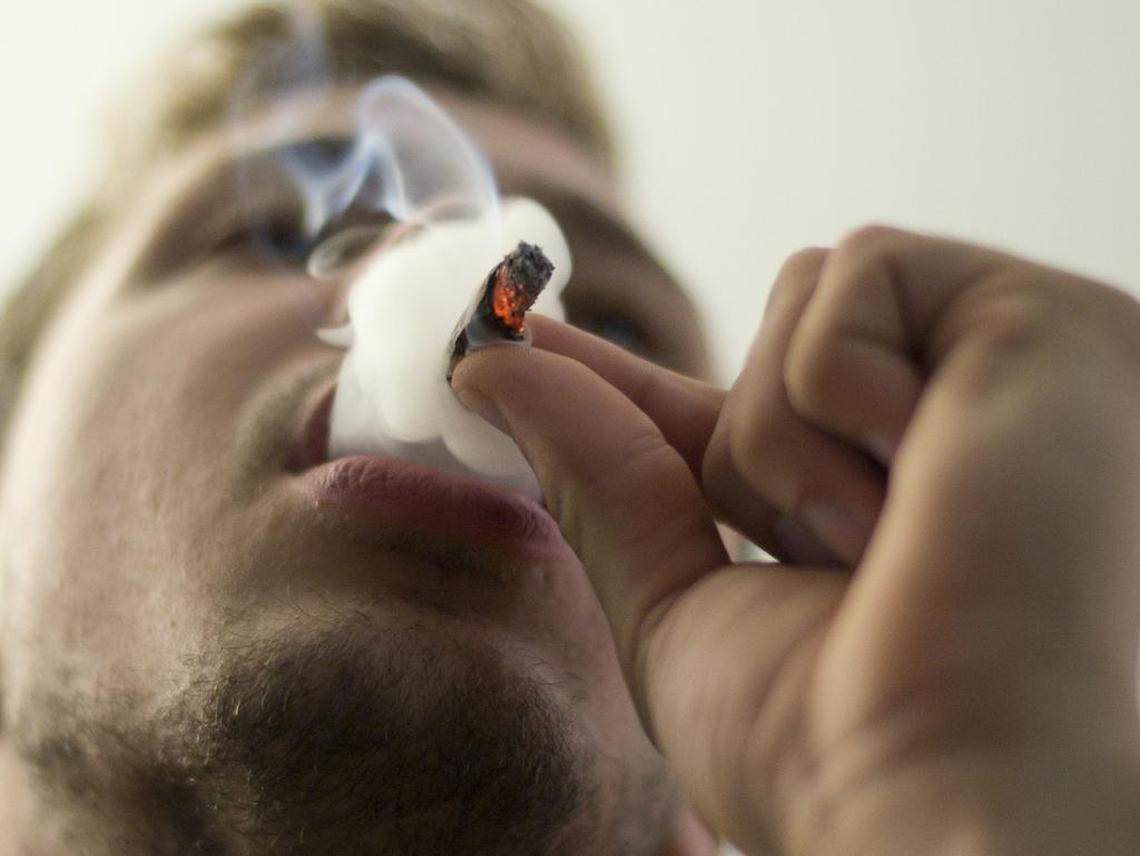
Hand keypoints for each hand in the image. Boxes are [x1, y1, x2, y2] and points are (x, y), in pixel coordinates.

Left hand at [450, 227, 1139, 854]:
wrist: (948, 793)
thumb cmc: (822, 744)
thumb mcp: (674, 607)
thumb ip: (597, 474)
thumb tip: (493, 366)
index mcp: (882, 498)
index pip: (735, 406)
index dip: (632, 377)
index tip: (528, 340)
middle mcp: (952, 425)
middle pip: (770, 339)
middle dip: (747, 454)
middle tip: (834, 562)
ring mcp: (1004, 370)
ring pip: (805, 299)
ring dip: (788, 440)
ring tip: (885, 538)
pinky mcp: (1046, 319)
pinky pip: (861, 272)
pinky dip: (842, 387)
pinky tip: (929, 479)